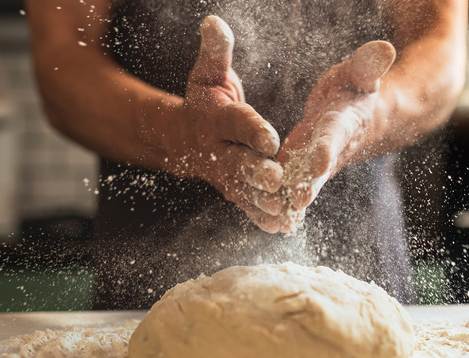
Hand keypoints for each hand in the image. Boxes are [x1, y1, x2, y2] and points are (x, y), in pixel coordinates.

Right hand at [168, 16, 285, 231]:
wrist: (183, 138)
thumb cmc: (205, 100)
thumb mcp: (208, 74)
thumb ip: (216, 52)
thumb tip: (213, 21)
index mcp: (216, 119)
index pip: (236, 123)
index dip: (252, 129)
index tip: (271, 137)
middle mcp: (218, 150)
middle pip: (238, 162)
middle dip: (256, 172)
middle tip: (277, 179)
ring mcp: (224, 175)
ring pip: (244, 190)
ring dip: (263, 201)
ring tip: (285, 209)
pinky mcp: (232, 191)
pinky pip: (247, 206)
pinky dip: (262, 217)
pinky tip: (283, 226)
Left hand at [273, 41, 395, 232]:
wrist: (359, 116)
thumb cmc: (355, 89)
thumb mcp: (360, 73)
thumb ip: (368, 64)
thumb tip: (385, 47)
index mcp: (343, 123)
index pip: (334, 135)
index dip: (327, 147)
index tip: (319, 161)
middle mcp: (331, 148)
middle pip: (319, 169)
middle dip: (309, 185)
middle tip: (297, 202)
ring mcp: (316, 162)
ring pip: (304, 184)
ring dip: (292, 201)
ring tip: (278, 218)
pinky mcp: (302, 168)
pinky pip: (293, 187)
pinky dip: (284, 204)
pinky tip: (271, 221)